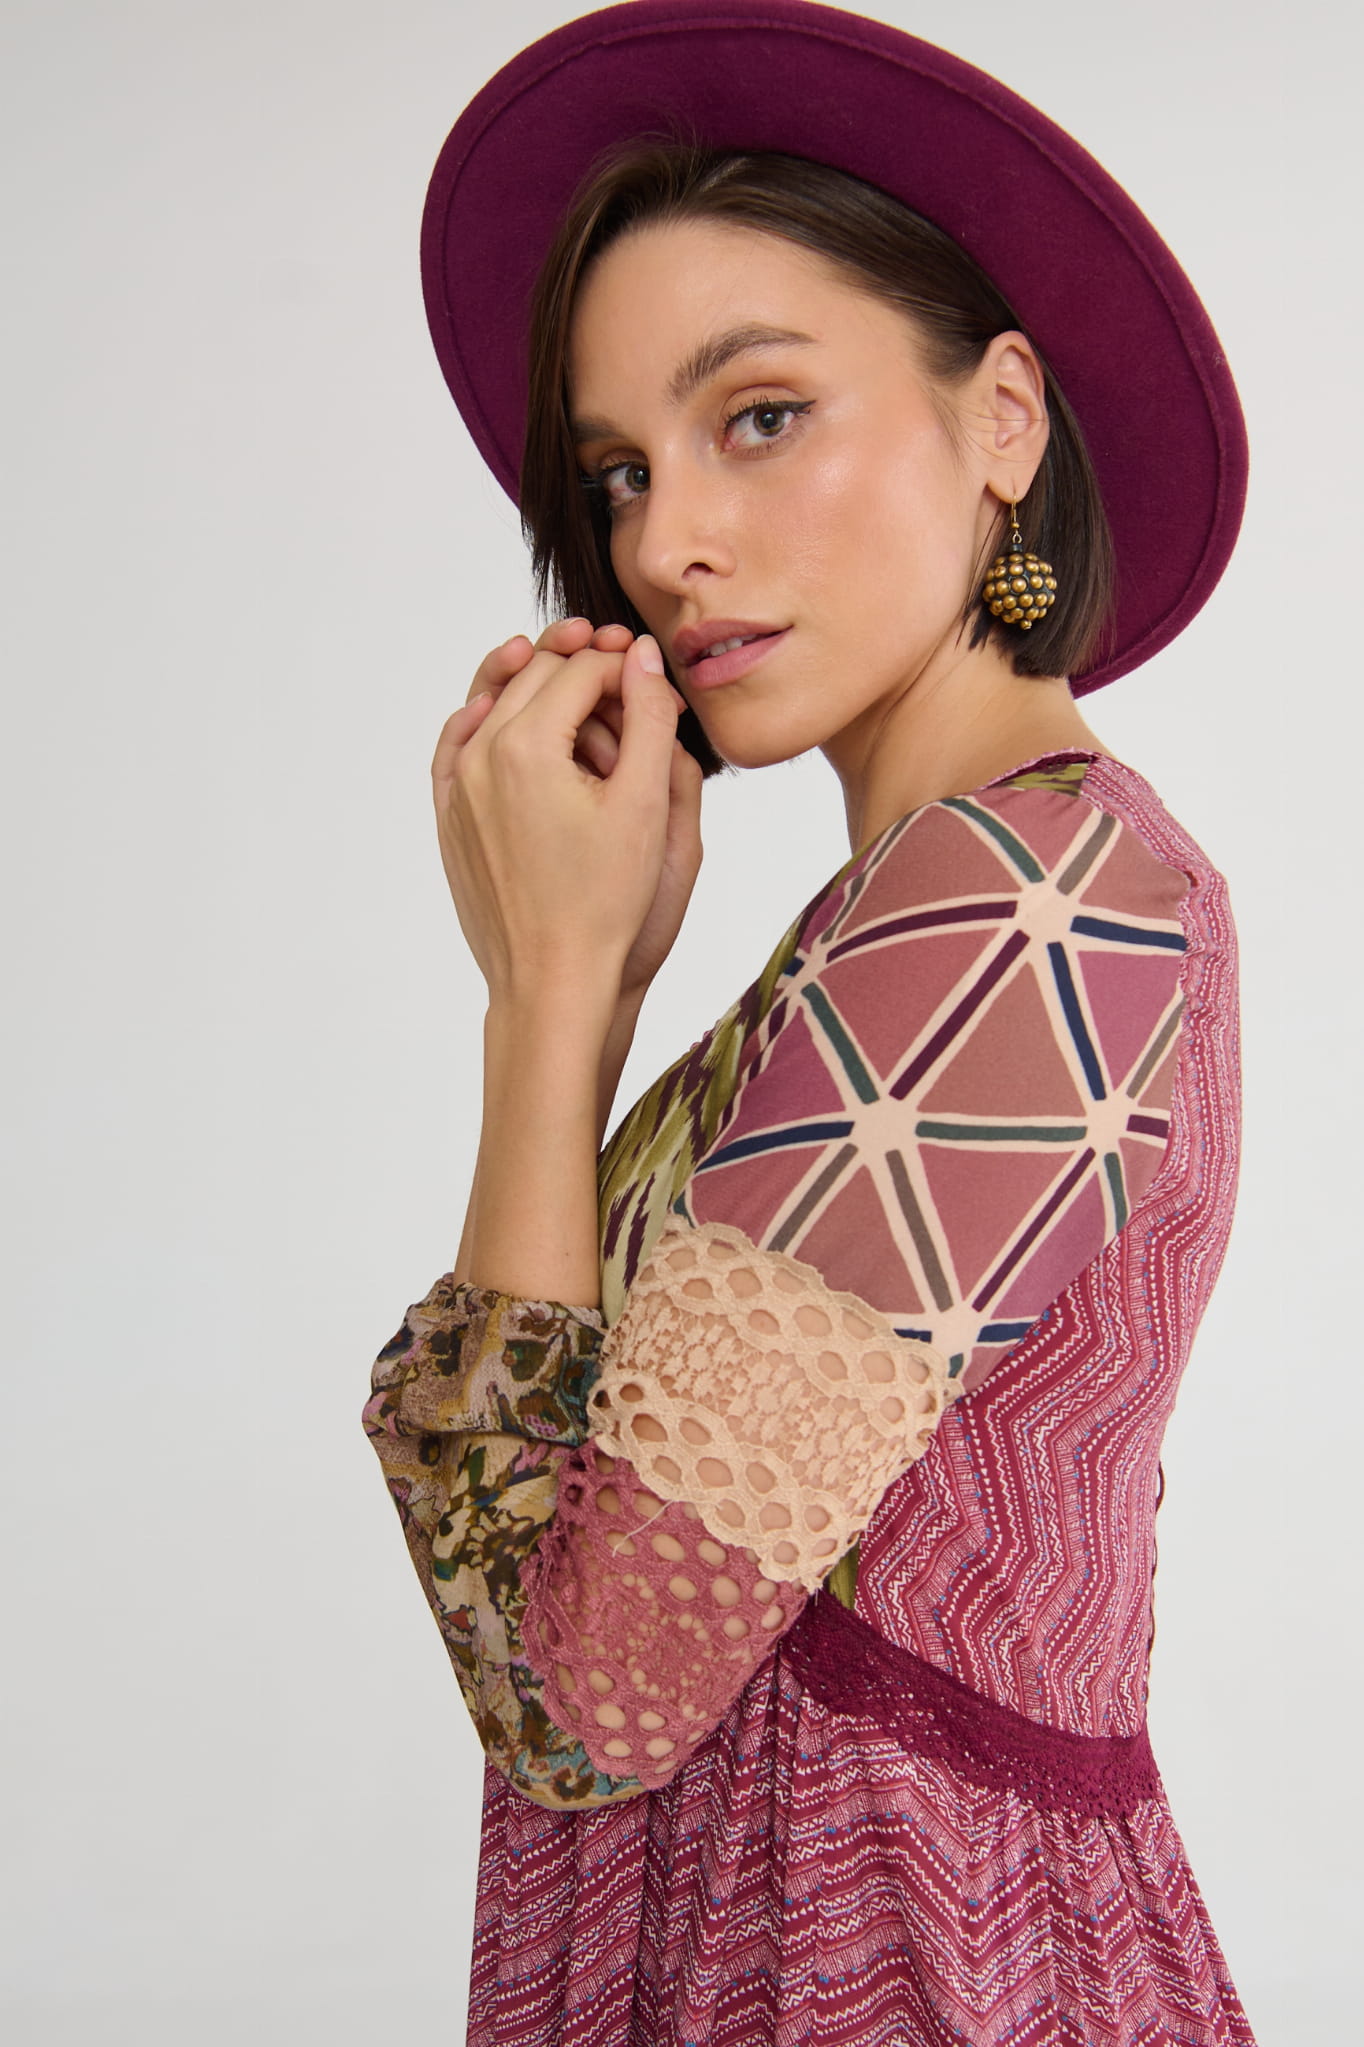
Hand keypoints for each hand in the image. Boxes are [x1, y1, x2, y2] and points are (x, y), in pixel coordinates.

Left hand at [433, 619, 702, 1009]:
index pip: (581, 670)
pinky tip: (505, 718)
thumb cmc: (604, 904)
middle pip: (536, 677)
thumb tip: (640, 656)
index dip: (626, 667)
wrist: (552, 979)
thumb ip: (649, 717)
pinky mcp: (450, 819)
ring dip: (536, 689)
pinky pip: (458, 746)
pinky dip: (485, 721)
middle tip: (626, 681)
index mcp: (527, 745)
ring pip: (495, 704)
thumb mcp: (645, 805)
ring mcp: (457, 788)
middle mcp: (479, 756)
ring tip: (573, 681)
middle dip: (584, 670)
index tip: (655, 683)